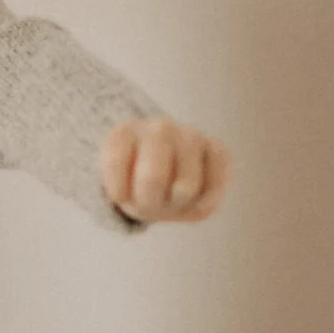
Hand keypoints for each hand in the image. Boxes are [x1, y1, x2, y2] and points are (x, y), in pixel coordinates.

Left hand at [100, 117, 230, 223]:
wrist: (159, 178)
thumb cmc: (134, 186)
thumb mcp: (116, 190)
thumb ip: (124, 192)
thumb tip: (174, 189)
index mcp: (124, 133)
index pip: (115, 164)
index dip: (118, 194)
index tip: (119, 196)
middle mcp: (158, 128)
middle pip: (152, 178)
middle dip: (149, 203)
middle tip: (148, 203)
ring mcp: (190, 135)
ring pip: (185, 188)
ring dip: (177, 204)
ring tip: (170, 197)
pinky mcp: (218, 150)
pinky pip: (215, 186)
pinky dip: (203, 202)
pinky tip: (193, 197)